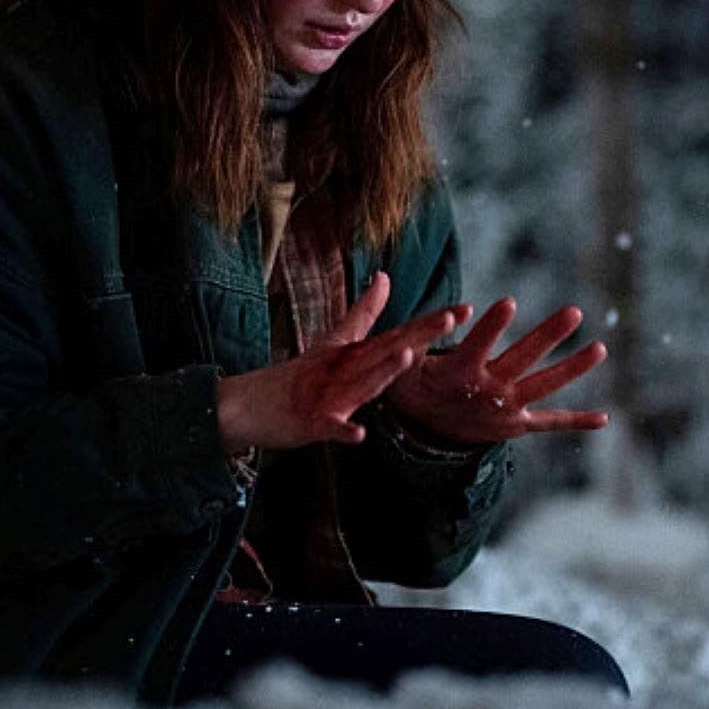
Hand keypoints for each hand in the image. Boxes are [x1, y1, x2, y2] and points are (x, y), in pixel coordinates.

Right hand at [215, 272, 463, 452]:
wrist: (245, 404)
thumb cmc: (295, 376)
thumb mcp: (331, 342)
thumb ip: (362, 313)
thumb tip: (384, 276)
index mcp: (352, 352)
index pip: (397, 333)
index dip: (430, 322)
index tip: (464, 310)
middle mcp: (344, 368)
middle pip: (386, 349)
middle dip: (419, 334)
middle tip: (450, 319)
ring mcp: (327, 394)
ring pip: (361, 382)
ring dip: (384, 370)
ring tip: (409, 356)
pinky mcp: (310, 421)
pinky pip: (330, 427)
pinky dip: (343, 429)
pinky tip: (360, 433)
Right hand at [383, 298, 607, 445]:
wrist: (422, 432)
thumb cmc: (415, 382)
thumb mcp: (407, 360)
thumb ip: (424, 332)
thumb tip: (457, 309)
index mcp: (459, 373)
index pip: (477, 345)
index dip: (492, 326)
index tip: (509, 302)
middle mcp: (487, 391)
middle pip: (522, 359)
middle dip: (549, 335)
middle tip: (574, 312)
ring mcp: (505, 409)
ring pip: (544, 386)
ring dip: (573, 368)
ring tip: (600, 348)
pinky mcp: (516, 424)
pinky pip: (549, 422)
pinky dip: (576, 421)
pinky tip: (603, 418)